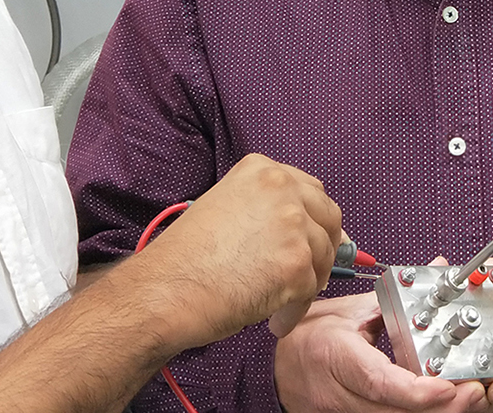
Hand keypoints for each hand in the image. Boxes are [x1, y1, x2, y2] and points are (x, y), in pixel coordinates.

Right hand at [131, 153, 342, 351]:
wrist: (164, 290)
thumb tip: (310, 232)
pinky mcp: (296, 264)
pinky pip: (311, 292)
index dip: (313, 222)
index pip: (311, 192)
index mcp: (263, 170)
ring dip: (306, 284)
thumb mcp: (226, 209)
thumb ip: (266, 211)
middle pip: (329, 219)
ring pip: (323, 258)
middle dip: (322, 249)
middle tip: (305, 276)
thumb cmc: (185, 258)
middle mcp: (282, 189)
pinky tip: (273, 321)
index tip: (309, 243)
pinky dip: (294, 311)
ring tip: (277, 305)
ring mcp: (292, 225)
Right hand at [273, 291, 484, 412]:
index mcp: (334, 356)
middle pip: (394, 412)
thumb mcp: (348, 310)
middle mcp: (338, 393)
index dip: (416, 390)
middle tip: (475, 392)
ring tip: (468, 399)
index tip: (448, 386)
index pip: (378, 381)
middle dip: (440, 407)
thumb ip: (395, 297)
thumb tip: (437, 269)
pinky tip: (442, 405)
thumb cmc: (310, 336)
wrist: (275, 368)